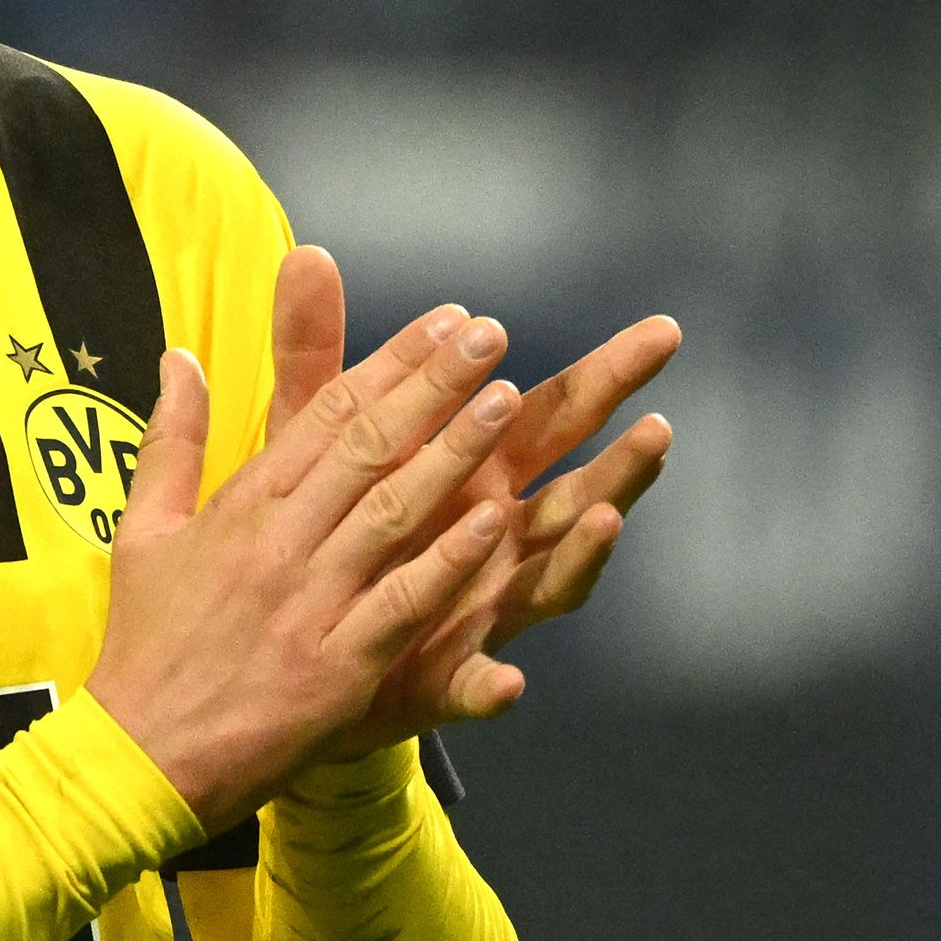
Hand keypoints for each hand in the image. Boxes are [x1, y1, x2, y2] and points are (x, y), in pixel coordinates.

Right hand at [83, 278, 527, 833]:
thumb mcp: (143, 532)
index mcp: (238, 507)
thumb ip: (171, 442)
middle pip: (365, 447)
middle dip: (433, 385)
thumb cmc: (148, 644)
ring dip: (452, 454)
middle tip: (489, 335)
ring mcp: (309, 603)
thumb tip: (180, 357)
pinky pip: (401, 603)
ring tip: (507, 401)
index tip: (442, 322)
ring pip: (391, 512)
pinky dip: (446, 563)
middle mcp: (277, 543)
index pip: (323, 416)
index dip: (389, 363)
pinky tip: (492, 523)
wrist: (140, 754)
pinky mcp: (336, 665)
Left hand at [261, 247, 679, 759]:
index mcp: (473, 478)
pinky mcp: (434, 679)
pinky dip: (489, 686)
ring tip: (606, 523)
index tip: (664, 330)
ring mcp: (477, 611)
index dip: (605, 376)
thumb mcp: (312, 435)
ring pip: (548, 585)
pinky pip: (471, 688)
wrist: (277, 647)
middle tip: (663, 423)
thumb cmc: (321, 528)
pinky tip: (505, 682)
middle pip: (575, 495)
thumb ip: (316, 353)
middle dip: (624, 462)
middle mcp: (493, 543)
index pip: (549, 416)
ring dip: (579, 559)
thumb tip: (305, 252)